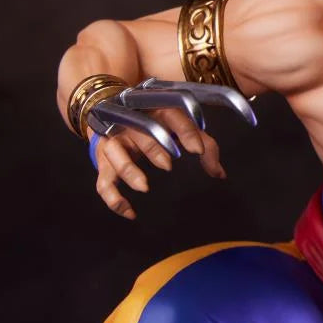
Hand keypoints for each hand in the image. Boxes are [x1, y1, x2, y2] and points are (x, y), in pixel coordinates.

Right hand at [87, 78, 255, 218]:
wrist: (117, 116)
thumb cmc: (159, 125)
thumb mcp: (184, 130)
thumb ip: (204, 146)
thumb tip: (219, 174)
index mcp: (156, 110)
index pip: (173, 117)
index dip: (186, 132)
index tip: (197, 150)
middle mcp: (131, 122)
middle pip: (138, 132)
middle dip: (152, 148)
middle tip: (168, 165)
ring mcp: (114, 141)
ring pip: (114, 154)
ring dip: (128, 170)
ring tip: (144, 187)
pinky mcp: (103, 160)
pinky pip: (103, 181)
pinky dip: (113, 198)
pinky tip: (130, 212)